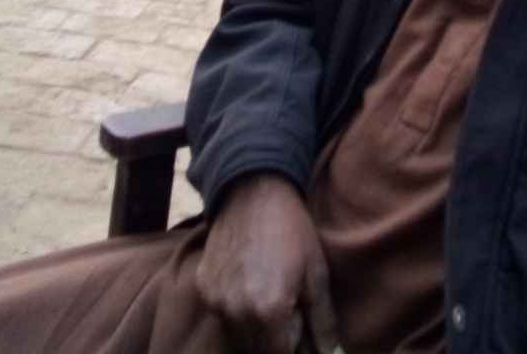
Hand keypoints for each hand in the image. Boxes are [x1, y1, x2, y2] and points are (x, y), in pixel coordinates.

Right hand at [196, 173, 338, 353]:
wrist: (254, 189)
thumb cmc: (292, 229)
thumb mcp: (316, 273)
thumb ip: (323, 322)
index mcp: (268, 311)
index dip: (294, 347)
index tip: (301, 329)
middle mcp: (236, 312)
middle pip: (256, 352)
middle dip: (276, 341)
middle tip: (290, 311)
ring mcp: (215, 301)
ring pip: (237, 338)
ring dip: (256, 330)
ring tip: (271, 294)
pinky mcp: (203, 289)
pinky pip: (221, 316)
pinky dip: (237, 312)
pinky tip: (251, 283)